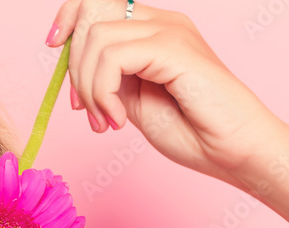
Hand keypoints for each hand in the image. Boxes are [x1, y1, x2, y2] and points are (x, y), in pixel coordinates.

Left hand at [47, 0, 288, 188]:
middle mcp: (162, 22)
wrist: (234, 151)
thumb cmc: (193, 132)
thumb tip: (76, 70)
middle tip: (86, 111)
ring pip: (97, 38)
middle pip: (91, 16)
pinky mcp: (174, 48)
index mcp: (153, 30)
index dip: (68, 17)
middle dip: (75, 69)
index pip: (97, 1)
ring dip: (89, 88)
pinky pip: (114, 57)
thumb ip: (110, 79)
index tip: (53, 48)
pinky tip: (119, 120)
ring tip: (106, 121)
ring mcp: (170, 31)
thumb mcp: (134, 102)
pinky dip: (103, 92)